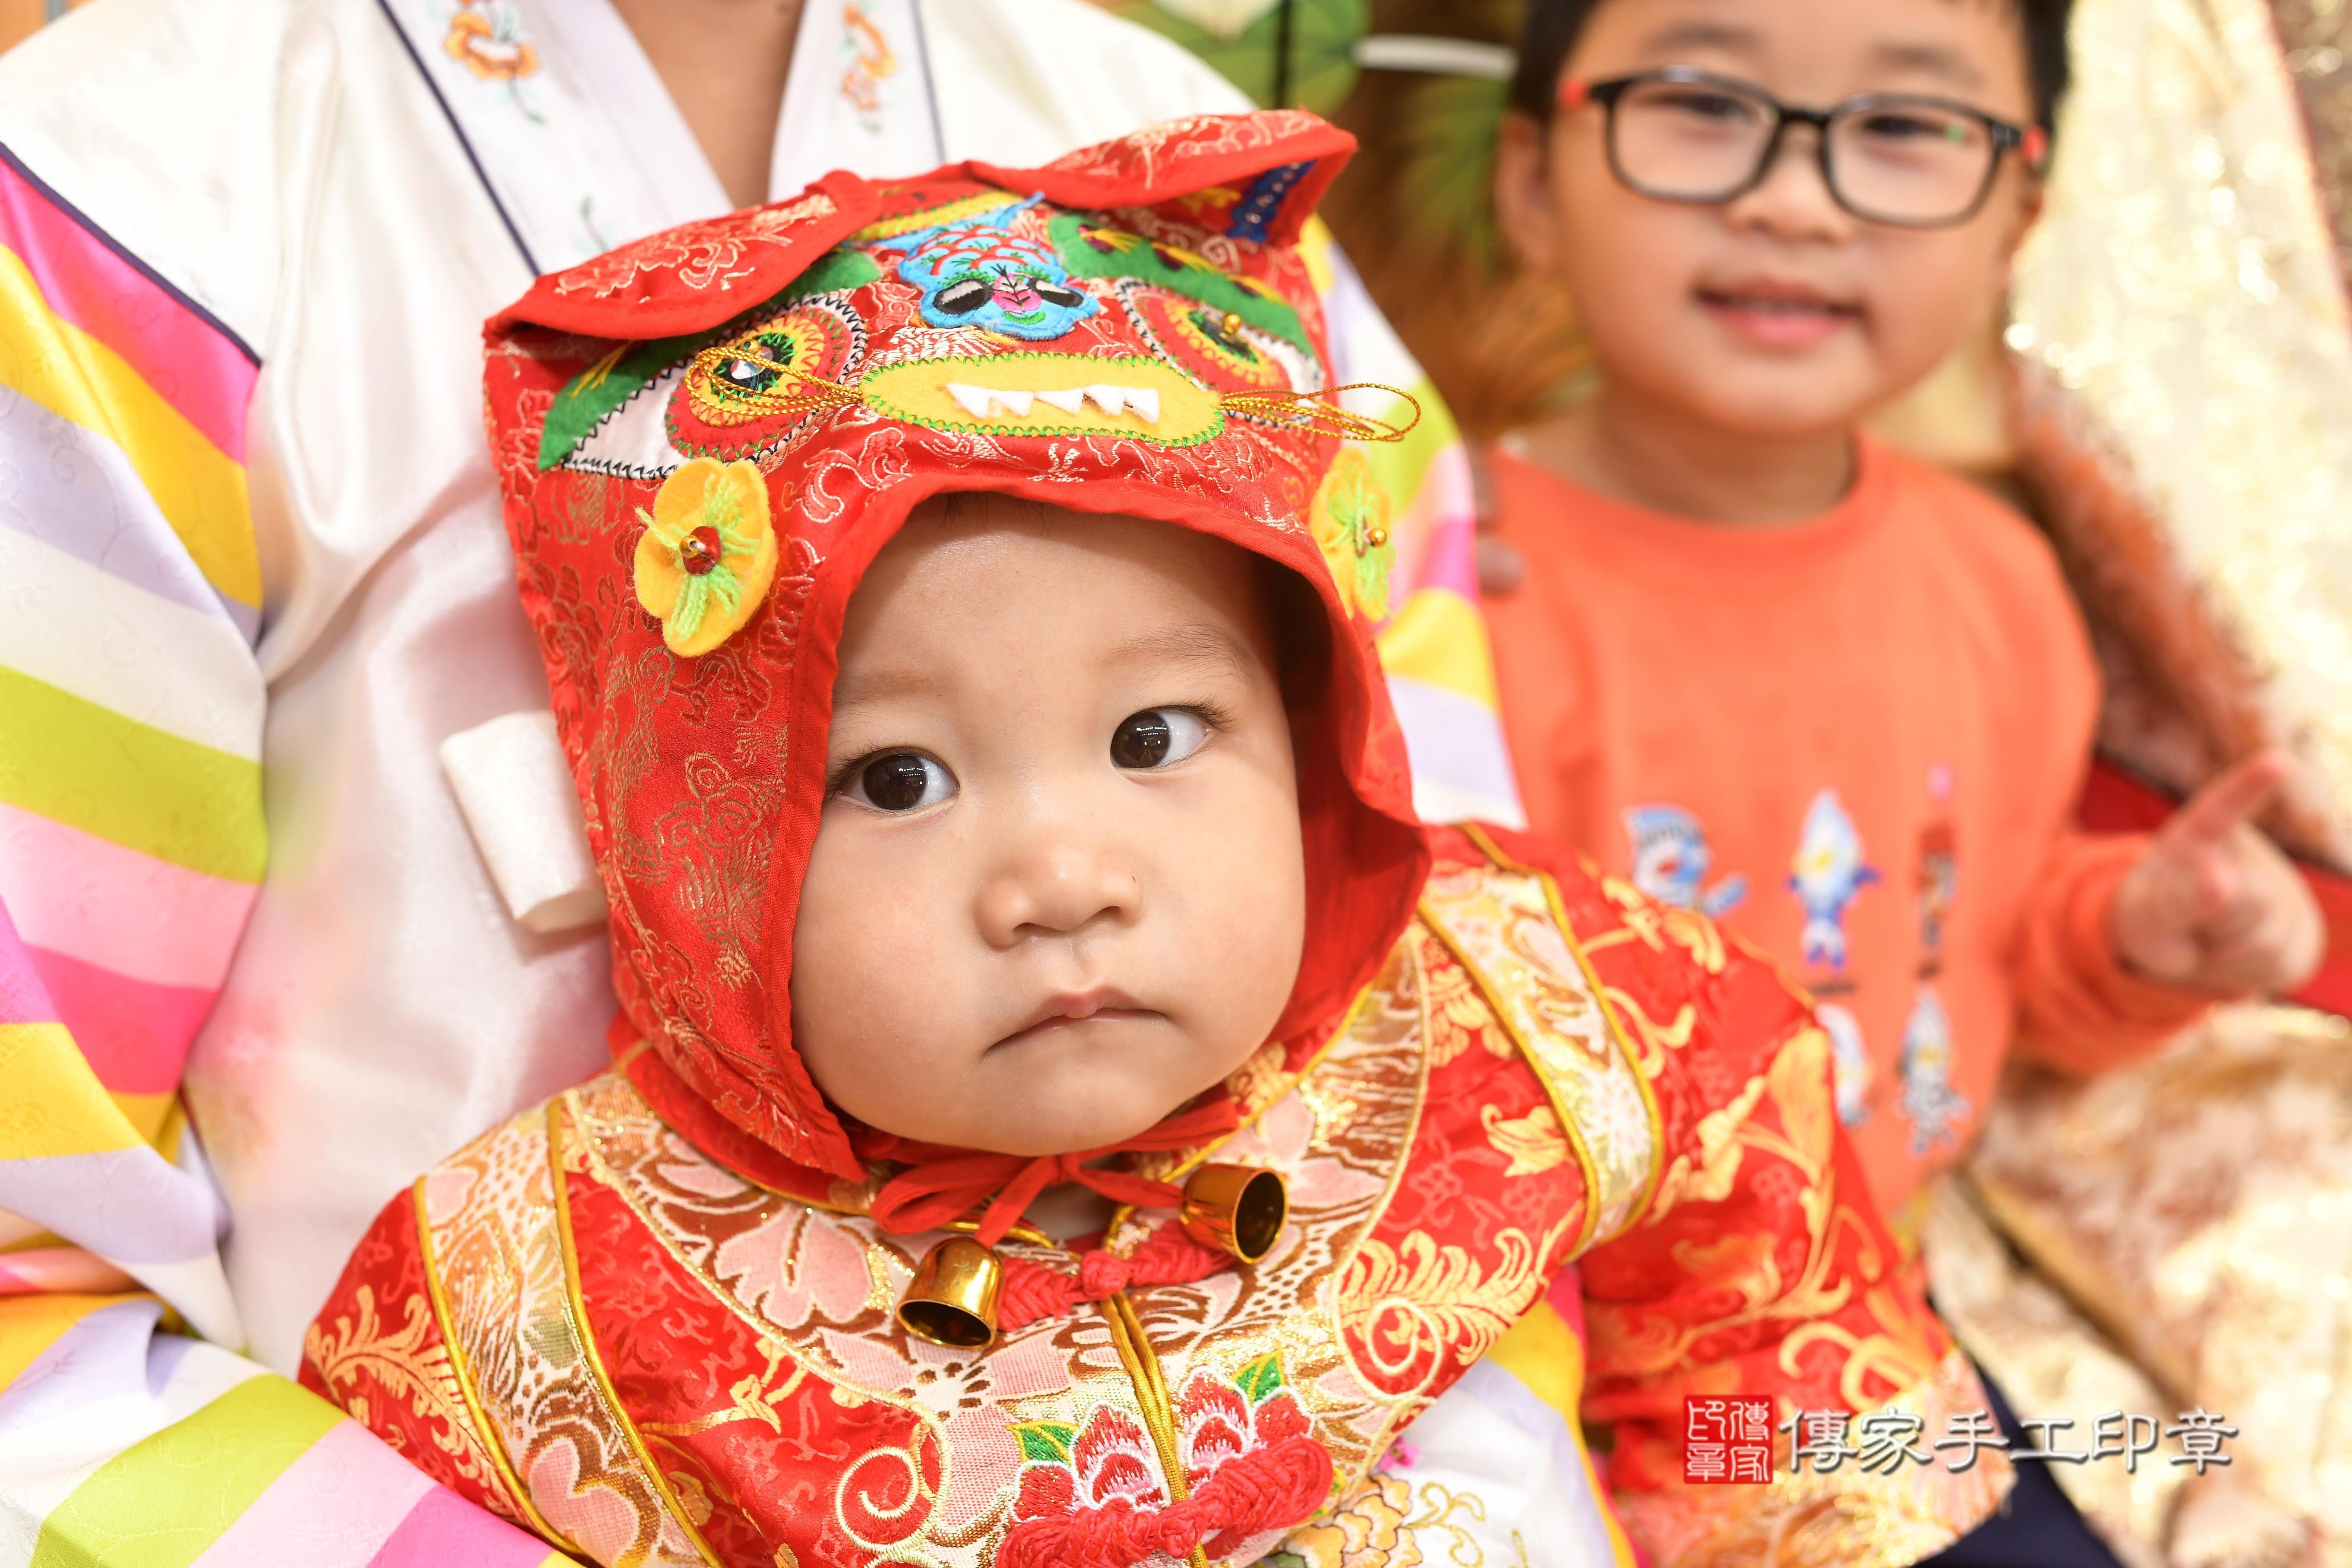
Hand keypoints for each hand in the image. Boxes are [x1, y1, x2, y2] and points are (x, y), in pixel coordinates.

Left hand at [2110, 751, 2325, 993]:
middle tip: (2191, 923)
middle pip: (2248, 899)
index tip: (2277, 762)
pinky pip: (2276, 966)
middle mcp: (2246, 856)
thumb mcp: (2146, 912)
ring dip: (2225, 955)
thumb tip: (2225, 883)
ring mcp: (2279, 891)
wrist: (2183, 943)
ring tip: (2207, 937)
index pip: (2222, 808)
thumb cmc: (2154, 917)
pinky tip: (2232, 954)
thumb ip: (2177, 898)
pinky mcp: (2299, 929)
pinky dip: (2246, 974)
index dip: (2250, 784)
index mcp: (2197, 837)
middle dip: (2215, 925)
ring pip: (2263, 941)